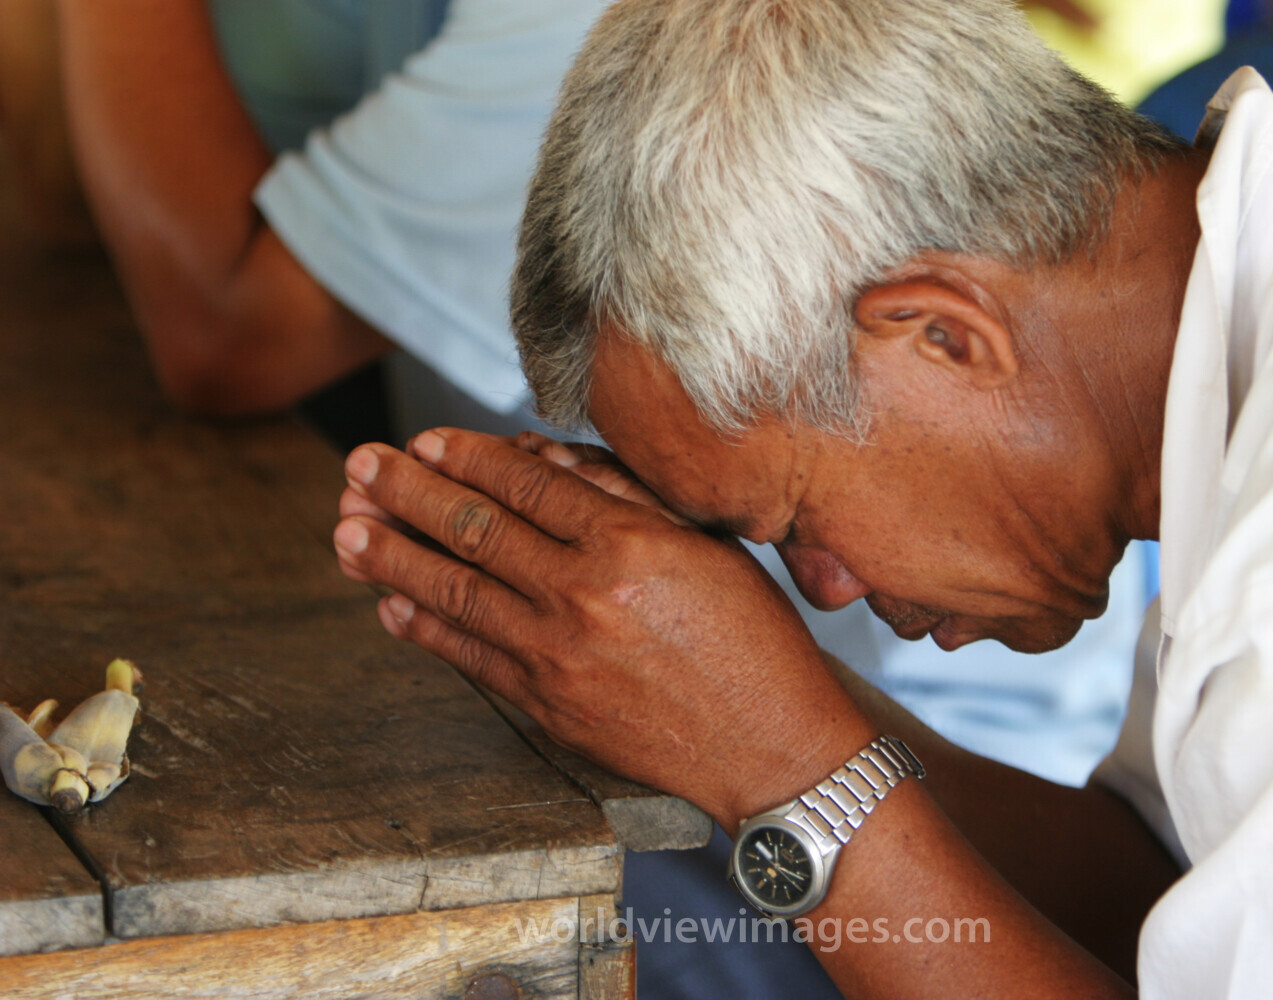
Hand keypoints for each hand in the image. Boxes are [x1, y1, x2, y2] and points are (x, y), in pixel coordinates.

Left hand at [332, 428, 875, 826]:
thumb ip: (626, 496)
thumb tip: (545, 460)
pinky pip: (467, 657)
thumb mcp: (707, 546)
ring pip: (453, 591)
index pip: (524, 484)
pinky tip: (390, 603)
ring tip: (345, 529)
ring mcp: (557, 655)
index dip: (463, 457)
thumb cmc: (755, 641)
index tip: (421, 440)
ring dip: (391, 556)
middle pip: (472, 529)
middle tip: (358, 467)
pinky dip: (422, 627)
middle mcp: (583, 594)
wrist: (770, 748)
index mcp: (629, 542)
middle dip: (406, 493)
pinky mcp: (546, 707)